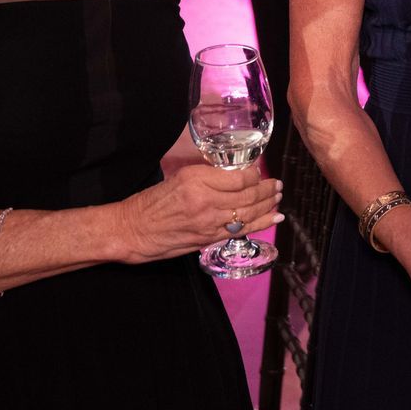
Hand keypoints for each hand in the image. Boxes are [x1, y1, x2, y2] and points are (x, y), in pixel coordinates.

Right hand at [109, 164, 281, 262]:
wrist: (133, 230)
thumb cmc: (151, 202)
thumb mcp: (178, 178)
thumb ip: (207, 177)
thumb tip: (234, 175)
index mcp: (196, 179)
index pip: (239, 177)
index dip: (255, 175)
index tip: (260, 171)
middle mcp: (206, 200)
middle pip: (248, 195)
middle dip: (267, 190)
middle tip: (276, 185)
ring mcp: (209, 222)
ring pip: (248, 213)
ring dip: (268, 205)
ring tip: (278, 198)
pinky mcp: (208, 238)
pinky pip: (241, 230)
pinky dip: (261, 223)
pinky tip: (274, 218)